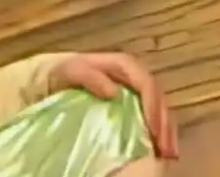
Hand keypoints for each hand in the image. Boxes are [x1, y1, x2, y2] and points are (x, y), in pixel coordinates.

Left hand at [49, 52, 178, 159]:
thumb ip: (90, 76)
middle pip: (157, 98)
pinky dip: (157, 134)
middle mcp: (133, 77)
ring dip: (165, 132)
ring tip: (167, 154)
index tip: (153, 129)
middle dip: (164, 124)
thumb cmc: (62, 72)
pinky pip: (150, 118)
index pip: (145, 83)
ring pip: (158, 109)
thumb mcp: (72, 70)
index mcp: (122, 65)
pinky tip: (159, 151)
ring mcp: (133, 91)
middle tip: (165, 149)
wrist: (52, 76)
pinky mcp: (131, 104)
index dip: (153, 105)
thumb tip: (114, 93)